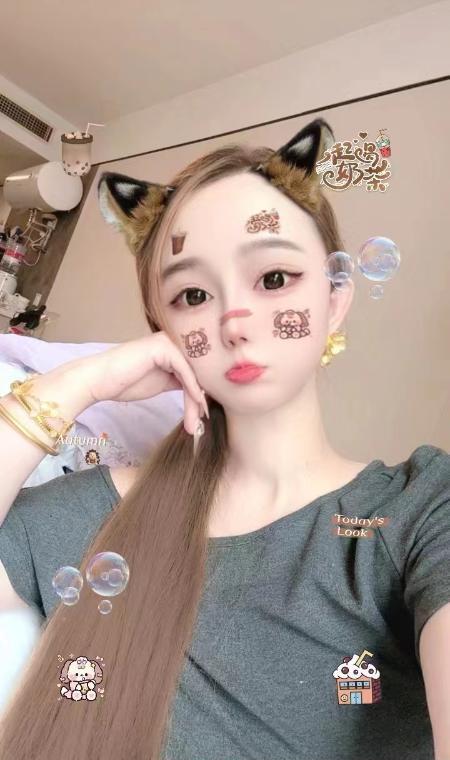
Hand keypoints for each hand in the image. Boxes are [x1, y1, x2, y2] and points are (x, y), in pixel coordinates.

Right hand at [84, 332, 207, 433]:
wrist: (99, 380)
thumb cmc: (124, 382)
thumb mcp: (161, 383)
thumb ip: (179, 381)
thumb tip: (200, 390)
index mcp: (172, 347)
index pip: (192, 371)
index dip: (199, 394)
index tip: (201, 416)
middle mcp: (172, 340)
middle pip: (194, 372)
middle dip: (198, 400)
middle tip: (199, 424)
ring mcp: (168, 341)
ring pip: (191, 374)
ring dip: (195, 400)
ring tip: (195, 422)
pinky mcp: (164, 347)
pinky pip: (184, 371)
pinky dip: (192, 389)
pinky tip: (196, 404)